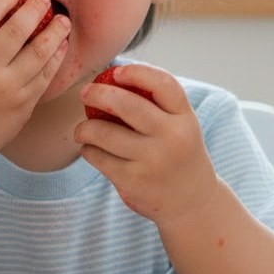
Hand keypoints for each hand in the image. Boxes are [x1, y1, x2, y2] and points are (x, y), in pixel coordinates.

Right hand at [0, 0, 70, 166]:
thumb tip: (5, 13)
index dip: (1, 0)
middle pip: (16, 30)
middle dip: (34, 9)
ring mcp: (6, 89)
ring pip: (38, 51)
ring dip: (55, 31)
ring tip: (63, 20)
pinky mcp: (23, 106)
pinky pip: (45, 75)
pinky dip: (56, 57)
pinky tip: (61, 46)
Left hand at [76, 63, 217, 223]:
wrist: (191, 201)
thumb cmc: (178, 152)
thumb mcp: (181, 126)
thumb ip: (156, 105)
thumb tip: (110, 78)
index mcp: (185, 118)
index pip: (163, 84)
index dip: (137, 72)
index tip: (116, 72)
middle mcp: (171, 137)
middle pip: (126, 105)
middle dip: (98, 94)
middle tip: (85, 93)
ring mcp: (152, 160)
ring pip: (104, 133)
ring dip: (84, 128)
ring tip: (81, 129)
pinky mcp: (133, 180)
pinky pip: (98, 157)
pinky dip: (88, 150)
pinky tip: (90, 149)